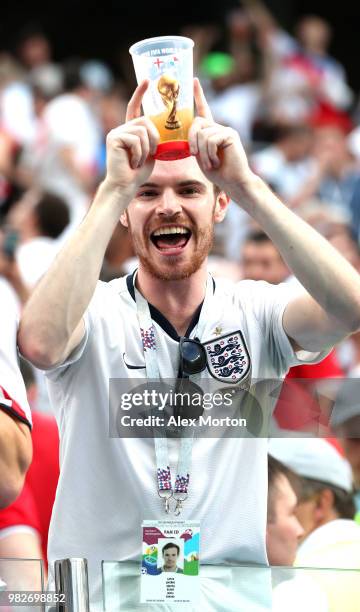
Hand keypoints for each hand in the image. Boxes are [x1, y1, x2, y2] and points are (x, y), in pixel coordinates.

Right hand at [104, 80, 159, 191]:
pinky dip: (139, 153)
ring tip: (138, 160)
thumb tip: (167, 129)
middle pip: (146, 121)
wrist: (126, 185)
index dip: (140, 93)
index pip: (135, 107)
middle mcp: (122, 128)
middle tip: (149, 155)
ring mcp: (116, 132)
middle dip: (153, 139)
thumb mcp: (151, 152)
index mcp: (131, 130)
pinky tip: (132, 162)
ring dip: (146, 149)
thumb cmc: (138, 172)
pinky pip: (136, 139)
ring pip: (143, 131)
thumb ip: (154, 139)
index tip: (147, 80)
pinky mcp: (113, 138)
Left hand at [188, 79, 253, 194]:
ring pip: (202, 134)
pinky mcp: (230, 134)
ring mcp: (225, 129)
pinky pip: (211, 139)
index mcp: (210, 131)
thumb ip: (196, 142)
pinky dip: (209, 154)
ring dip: (202, 152)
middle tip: (195, 155)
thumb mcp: (201, 156)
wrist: (234, 182)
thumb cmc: (217, 172)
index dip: (198, 95)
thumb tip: (188, 133)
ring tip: (210, 164)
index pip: (203, 109)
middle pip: (197, 122)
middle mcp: (218, 127)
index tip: (193, 80)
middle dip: (192, 140)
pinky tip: (216, 162)